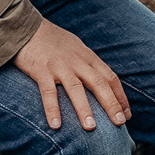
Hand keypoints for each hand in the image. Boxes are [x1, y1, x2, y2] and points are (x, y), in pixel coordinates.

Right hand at [11, 18, 130, 130]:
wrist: (26, 26)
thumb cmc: (52, 40)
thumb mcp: (76, 47)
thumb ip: (87, 63)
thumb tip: (100, 80)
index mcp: (88, 57)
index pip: (110, 78)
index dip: (120, 97)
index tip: (128, 114)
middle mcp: (77, 61)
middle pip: (99, 84)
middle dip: (111, 104)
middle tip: (120, 124)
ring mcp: (60, 66)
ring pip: (76, 89)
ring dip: (84, 109)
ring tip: (91, 128)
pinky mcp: (41, 70)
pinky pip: (48, 92)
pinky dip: (53, 109)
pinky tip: (56, 125)